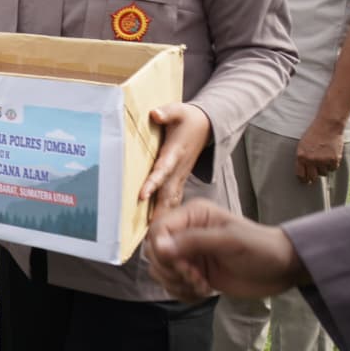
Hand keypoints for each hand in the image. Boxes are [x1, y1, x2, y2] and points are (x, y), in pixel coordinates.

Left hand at [139, 103, 210, 221]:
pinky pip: (172, 200)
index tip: (142, 196)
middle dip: (158, 212)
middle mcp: (178, 170)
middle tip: (148, 232)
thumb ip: (167, 112)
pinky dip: (166, 215)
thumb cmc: (189, 119)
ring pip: (171, 201)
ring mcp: (180, 177)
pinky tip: (158, 231)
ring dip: (162, 218)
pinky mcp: (179, 180)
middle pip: (167, 194)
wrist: (207, 126)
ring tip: (151, 239)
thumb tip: (155, 114)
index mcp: (175, 154)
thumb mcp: (180, 111)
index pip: (162, 170)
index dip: (152, 183)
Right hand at [146, 199, 307, 302]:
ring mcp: (188, 254)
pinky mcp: (193, 273)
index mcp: (192, 215)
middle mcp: (185, 232)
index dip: (161, 250)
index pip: (157, 229)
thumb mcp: (229, 241)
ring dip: (177, 284)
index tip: (182, 267)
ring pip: (160, 270)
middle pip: (154, 252)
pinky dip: (183, 293)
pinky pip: (172, 284)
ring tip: (201, 286)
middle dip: (171, 270)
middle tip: (196, 278)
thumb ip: (193, 241)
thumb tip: (158, 247)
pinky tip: (203, 293)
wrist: (281, 270)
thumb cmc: (260, 248)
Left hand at [295, 120, 343, 184]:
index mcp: (301, 156)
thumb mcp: (302, 145)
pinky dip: (332, 165)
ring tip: (323, 158)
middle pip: (312, 177)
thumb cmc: (313, 134)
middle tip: (313, 178)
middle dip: (312, 178)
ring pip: (323, 173)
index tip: (305, 181)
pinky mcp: (334, 159)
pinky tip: (331, 156)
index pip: (301, 174)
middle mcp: (311, 160)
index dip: (303, 180)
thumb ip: (302, 158)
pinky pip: (333, 168)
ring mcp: (323, 160)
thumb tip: (304, 172)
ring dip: (323, 168)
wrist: (327, 126)